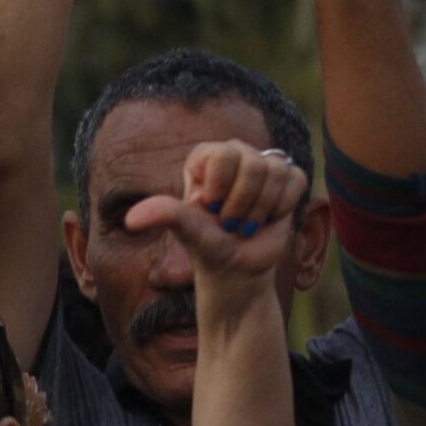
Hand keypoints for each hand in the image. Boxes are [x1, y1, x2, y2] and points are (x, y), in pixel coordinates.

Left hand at [123, 140, 307, 316]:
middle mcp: (235, 155)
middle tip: (229, 223)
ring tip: (246, 224)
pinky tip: (268, 219)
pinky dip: (282, 207)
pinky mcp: (287, 179)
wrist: (237, 271)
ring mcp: (263, 166)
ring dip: (260, 210)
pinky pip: (294, 180)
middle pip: (253, 163)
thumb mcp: (186, 230)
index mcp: (207, 158)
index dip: (221, 189)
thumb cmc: (208, 248)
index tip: (212, 211)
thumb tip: (131, 220)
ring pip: (275, 172)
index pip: (223, 154)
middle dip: (242, 203)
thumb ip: (163, 215)